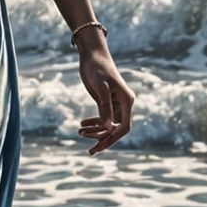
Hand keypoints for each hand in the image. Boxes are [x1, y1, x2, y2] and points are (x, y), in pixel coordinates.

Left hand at [75, 38, 133, 154]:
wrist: (92, 55)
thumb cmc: (96, 68)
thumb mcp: (99, 87)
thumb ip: (104, 106)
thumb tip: (108, 127)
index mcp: (126, 101)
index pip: (124, 127)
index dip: (112, 139)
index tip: (99, 147)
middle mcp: (124, 104)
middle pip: (117, 129)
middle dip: (103, 139)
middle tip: (90, 150)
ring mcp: (116, 104)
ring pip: (109, 125)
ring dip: (96, 132)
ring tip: (79, 132)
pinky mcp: (107, 102)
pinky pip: (103, 118)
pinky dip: (93, 124)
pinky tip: (81, 125)